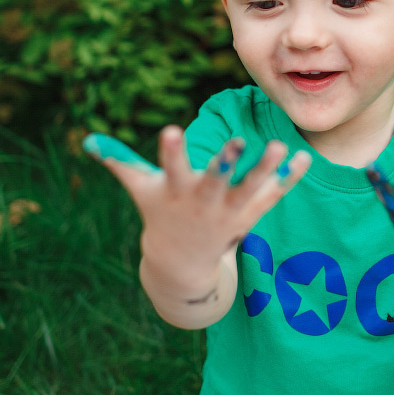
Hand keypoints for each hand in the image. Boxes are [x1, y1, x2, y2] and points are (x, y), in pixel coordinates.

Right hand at [84, 127, 310, 280]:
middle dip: (226, 163)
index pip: (172, 168)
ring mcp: (229, 212)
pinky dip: (289, 179)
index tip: (171, 129)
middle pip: (217, 181)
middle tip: (238, 140)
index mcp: (176, 192)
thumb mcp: (141, 190)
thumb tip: (88, 140)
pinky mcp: (250, 216)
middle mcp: (204, 202)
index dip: (170, 151)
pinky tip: (306, 158)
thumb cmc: (160, 214)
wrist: (182, 265)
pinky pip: (273, 196)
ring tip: (280, 145)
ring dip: (265, 168)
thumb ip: (120, 163)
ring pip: (250, 189)